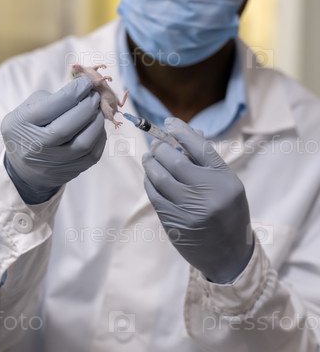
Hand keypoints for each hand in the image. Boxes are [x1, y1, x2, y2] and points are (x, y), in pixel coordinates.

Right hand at [1, 76, 106, 203]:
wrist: (23, 168)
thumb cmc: (28, 128)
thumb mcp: (28, 108)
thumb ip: (53, 98)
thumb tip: (84, 90)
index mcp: (22, 123)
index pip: (53, 105)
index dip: (76, 90)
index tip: (86, 82)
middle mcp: (35, 146)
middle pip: (68, 127)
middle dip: (87, 106)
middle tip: (94, 95)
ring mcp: (52, 163)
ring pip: (84, 143)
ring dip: (97, 122)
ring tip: (97, 110)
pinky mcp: (69, 172)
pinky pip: (92, 155)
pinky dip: (99, 136)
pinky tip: (96, 126)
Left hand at [142, 118, 253, 283]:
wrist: (229, 254)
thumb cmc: (227, 210)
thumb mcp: (226, 183)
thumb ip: (206, 160)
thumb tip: (183, 133)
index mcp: (224, 179)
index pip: (200, 147)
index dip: (182, 132)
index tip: (169, 122)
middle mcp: (208, 193)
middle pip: (175, 161)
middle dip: (161, 149)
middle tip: (156, 146)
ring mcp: (189, 210)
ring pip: (160, 178)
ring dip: (150, 164)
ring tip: (149, 158)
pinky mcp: (174, 222)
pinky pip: (154, 195)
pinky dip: (149, 182)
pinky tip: (150, 177)